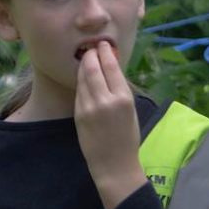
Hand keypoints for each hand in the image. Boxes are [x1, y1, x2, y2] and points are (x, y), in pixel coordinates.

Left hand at [74, 41, 145, 208]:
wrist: (114, 163)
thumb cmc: (127, 137)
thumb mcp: (130, 110)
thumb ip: (120, 90)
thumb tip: (111, 68)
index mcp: (123, 98)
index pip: (111, 68)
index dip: (105, 53)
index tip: (103, 44)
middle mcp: (106, 101)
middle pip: (94, 69)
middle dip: (91, 55)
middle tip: (91, 47)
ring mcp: (90, 108)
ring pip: (83, 79)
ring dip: (83, 66)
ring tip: (85, 57)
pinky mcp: (79, 114)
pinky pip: (79, 92)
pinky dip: (80, 81)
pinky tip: (81, 75)